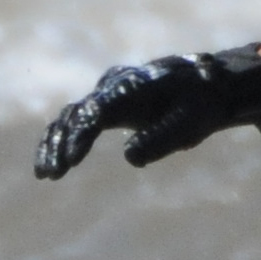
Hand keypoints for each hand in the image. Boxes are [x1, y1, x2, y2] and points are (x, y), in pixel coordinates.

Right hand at [34, 45, 260, 178]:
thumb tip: (130, 158)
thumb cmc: (205, 103)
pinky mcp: (110, 107)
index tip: (70, 161)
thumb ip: (164, 138)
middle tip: (52, 174)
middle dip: (60, 144)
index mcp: (133, 87)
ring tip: (47, 174)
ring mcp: (109, 94)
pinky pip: (78, 122)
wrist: (214, 85)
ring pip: (70, 117)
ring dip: (55, 144)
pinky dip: (64, 141)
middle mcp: (114, 86)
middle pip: (75, 114)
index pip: (96, 112)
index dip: (80, 137)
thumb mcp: (192, 121)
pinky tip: (57, 165)